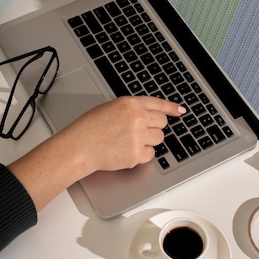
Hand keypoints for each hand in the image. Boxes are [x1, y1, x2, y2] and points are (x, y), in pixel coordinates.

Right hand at [9, 96, 185, 210]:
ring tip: (128, 142)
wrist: (79, 146)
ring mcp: (138, 136)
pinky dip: (141, 155)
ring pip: (158, 139)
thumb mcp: (111, 107)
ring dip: (148, 141)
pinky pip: (150, 155)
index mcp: (131, 103)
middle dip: (153, 128)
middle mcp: (138, 118)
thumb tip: (149, 114)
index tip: (180, 111)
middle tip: (138, 132)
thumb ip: (132, 108)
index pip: (158, 104)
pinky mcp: (137, 154)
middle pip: (161, 123)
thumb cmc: (89, 127)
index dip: (171, 108)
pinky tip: (126, 151)